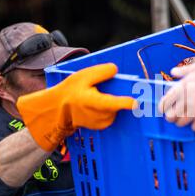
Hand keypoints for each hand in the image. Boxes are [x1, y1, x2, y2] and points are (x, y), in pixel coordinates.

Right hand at [17, 63, 135, 151]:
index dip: (125, 103)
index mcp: (93, 102)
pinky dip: (110, 109)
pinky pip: (113, 114)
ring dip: (113, 103)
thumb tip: (115, 69)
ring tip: (98, 96)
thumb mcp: (82, 76)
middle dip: (118, 96)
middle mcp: (99, 115)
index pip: (113, 104)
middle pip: (118, 105)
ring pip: (116, 110)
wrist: (58, 110)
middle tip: (105, 89)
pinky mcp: (102, 125)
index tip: (136, 102)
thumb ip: (100, 72)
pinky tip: (99, 104)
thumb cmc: (70, 91)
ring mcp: (101, 122)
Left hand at [158, 63, 194, 131]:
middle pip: (170, 117)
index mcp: (180, 88)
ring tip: (187, 120)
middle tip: (177, 116)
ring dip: (183, 123)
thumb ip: (183, 71)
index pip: (164, 103)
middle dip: (172, 117)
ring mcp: (194, 110)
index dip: (163, 108)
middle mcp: (184, 100)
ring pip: (180, 124)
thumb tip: (172, 71)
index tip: (165, 109)